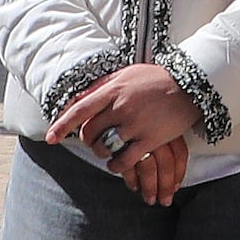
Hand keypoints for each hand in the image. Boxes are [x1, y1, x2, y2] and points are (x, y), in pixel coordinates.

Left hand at [41, 61, 199, 206]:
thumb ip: (102, 86)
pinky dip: (117, 165)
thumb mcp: (126, 74)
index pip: (80, 110)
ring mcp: (136, 124)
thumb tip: (78, 98)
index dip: (62, 125)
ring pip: (106, 147)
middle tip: (92, 142)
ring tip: (107, 151)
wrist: (190, 85)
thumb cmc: (155, 78)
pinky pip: (125, 159)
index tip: (50, 139)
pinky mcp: (151, 139)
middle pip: (91, 132)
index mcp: (113, 89)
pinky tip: (117, 164)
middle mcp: (121, 107)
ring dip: (102, 153)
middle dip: (87, 141)